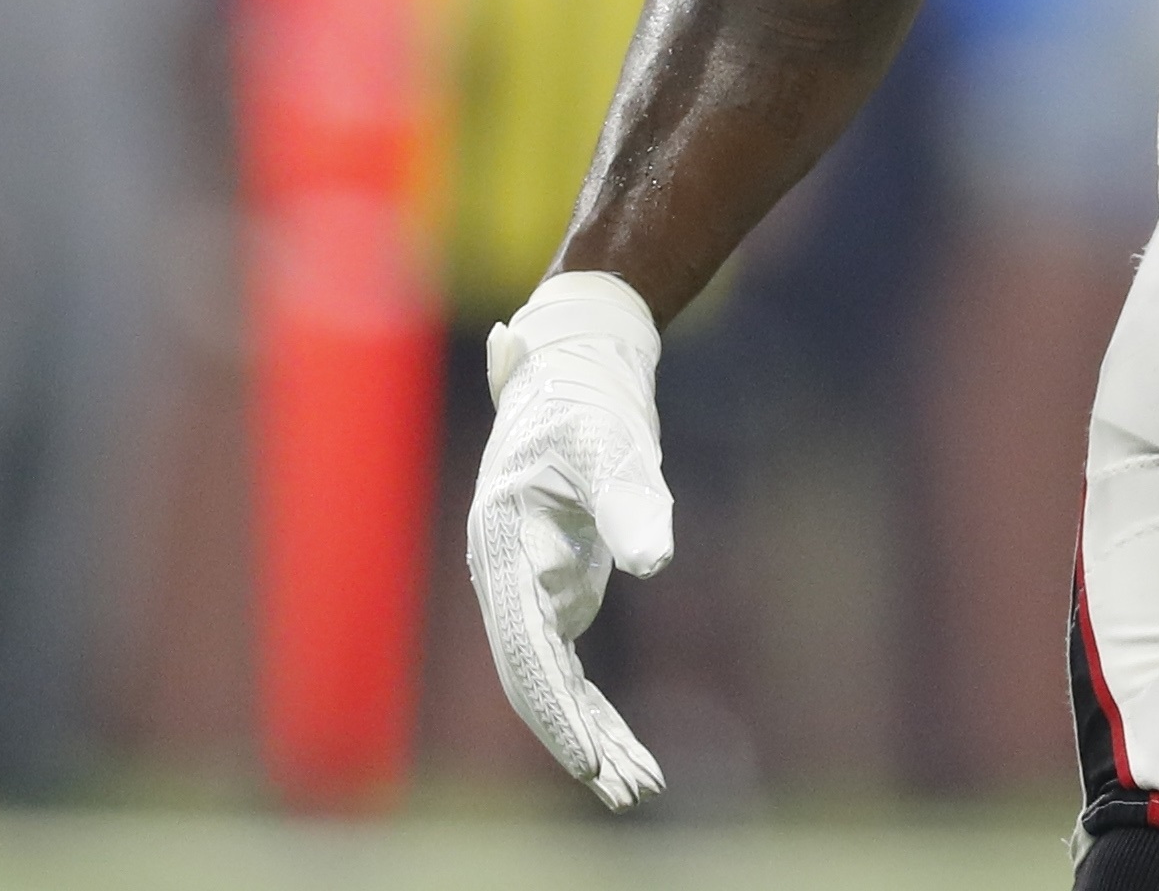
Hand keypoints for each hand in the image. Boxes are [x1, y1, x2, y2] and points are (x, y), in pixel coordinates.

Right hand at [465, 271, 674, 808]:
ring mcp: (526, 590)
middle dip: (580, 739)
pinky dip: (598, 709)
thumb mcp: (615, 443)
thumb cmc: (590, 401)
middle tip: (634, 790)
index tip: (591, 761)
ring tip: (644, 786)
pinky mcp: (554, 593)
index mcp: (501, 544)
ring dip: (594, 735)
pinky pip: (571, 669)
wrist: (577, 369)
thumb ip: (631, 500)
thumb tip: (657, 559)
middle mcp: (504, 577)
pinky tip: (631, 751)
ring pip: (554, 683)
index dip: (556, 710)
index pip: (524, 649)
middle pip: (536, 680)